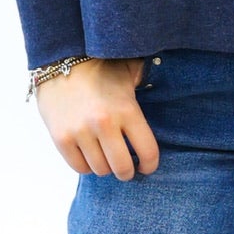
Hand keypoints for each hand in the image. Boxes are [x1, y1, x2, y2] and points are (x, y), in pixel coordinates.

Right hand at [33, 56, 160, 178]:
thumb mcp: (129, 73)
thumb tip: (173, 88)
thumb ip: (148, 85)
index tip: (146, 167)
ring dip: (105, 167)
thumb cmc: (100, 69)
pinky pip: (78, 167)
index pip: (147, 151)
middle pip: (122, 167)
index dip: (150, 165)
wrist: (60, 61)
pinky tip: (89, 155)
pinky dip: (86, 165)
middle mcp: (104, 123)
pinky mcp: (61, 138)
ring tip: (106, 158)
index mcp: (126, 109)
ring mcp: (80, 132)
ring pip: (100, 169)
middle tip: (126, 169)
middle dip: (127, 172)